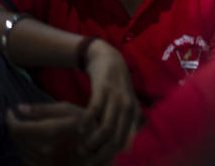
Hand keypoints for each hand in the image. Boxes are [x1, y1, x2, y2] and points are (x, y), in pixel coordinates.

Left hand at [7, 102, 82, 165]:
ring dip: (19, 139)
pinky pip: (27, 159)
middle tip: (17, 119)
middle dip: (14, 127)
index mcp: (50, 131)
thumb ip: (43, 109)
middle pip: (17, 139)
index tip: (10, 112)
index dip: (10, 119)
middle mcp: (45, 149)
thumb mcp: (69, 110)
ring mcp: (46, 161)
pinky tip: (32, 142)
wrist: (102, 148)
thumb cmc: (87, 124)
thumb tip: (20, 108)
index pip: (18, 127)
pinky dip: (25, 149)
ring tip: (26, 129)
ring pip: (21, 149)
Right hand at [79, 39, 142, 163]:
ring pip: (107, 127)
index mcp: (134, 114)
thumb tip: (125, 146)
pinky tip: (80, 128)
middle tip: (87, 161)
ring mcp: (117, 98)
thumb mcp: (125, 105)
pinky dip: (87, 121)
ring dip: (93, 141)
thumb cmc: (116, 88)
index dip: (110, 156)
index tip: (97, 163)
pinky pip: (95, 109)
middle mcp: (128, 107)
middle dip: (101, 154)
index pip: (124, 142)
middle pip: (116, 139)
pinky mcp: (104, 89)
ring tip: (82, 148)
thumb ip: (125, 123)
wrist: (109, 59)